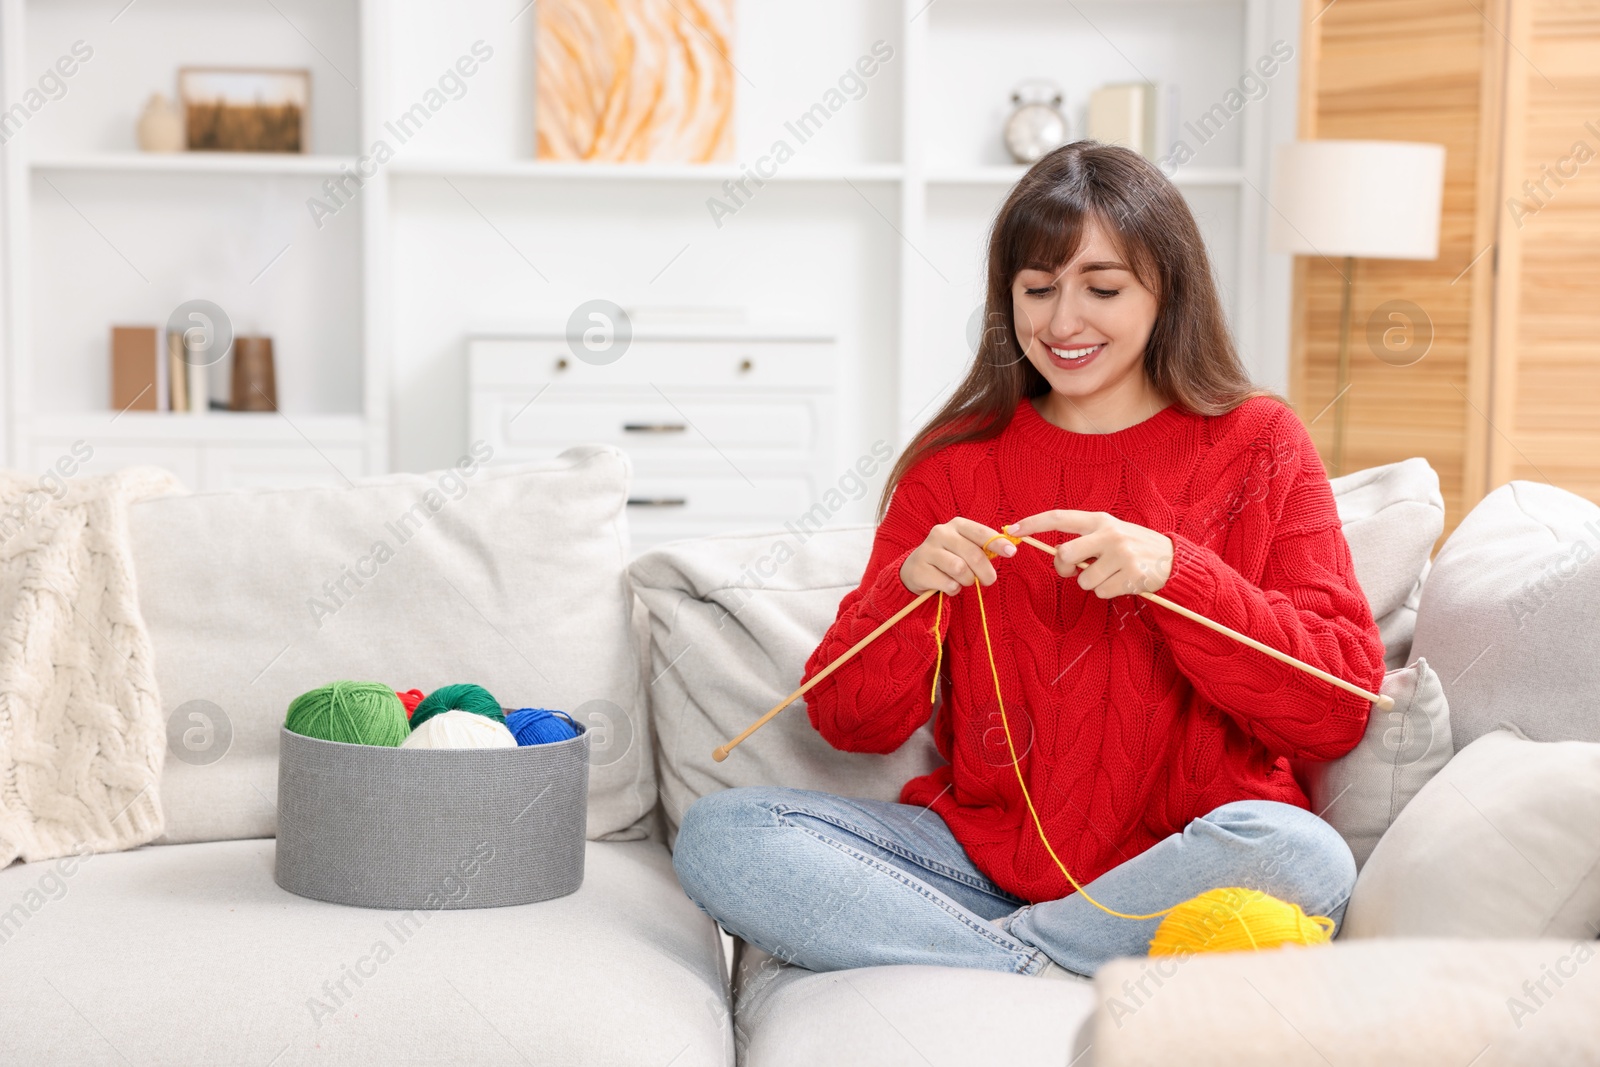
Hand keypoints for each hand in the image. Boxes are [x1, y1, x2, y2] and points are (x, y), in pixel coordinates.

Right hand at [900, 516, 1016, 595]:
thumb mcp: (966, 547)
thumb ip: (984, 547)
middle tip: (989, 580)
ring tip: (964, 581)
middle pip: (973, 554)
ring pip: (960, 569)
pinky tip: (949, 585)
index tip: (1012, 552)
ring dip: (968, 580)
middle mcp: (941, 533)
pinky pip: (947, 584)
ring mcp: (928, 550)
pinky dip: (954, 589)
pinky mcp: (920, 569)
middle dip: (985, 571)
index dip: (998, 542)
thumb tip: (1009, 548)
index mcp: (957, 525)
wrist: (916, 569)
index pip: (981, 532)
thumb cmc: (949, 557)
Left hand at [1003, 510, 1171, 598]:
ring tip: (1112, 574)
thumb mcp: (1110, 534)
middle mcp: (1109, 534)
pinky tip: (1123, 582)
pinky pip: (1101, 592)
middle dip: (1064, 567)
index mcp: (1100, 520)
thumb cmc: (1133, 547)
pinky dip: (1108, 592)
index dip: (1033, 523)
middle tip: (1077, 570)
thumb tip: (1059, 557)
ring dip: (1092, 583)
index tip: (1012, 529)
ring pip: (1083, 580)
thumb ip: (1085, 541)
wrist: (1172, 559)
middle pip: (1064, 554)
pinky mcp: (1131, 575)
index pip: (1059, 517)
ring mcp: (1121, 554)